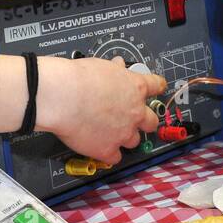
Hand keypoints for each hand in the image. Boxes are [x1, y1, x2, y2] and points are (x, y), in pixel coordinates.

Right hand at [38, 56, 165, 165]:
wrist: (64, 97)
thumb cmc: (79, 78)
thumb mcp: (102, 65)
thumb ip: (115, 70)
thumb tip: (118, 65)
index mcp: (136, 87)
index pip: (156, 86)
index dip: (157, 87)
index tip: (158, 88)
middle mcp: (135, 112)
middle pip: (152, 122)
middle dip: (144, 121)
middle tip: (133, 119)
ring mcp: (124, 133)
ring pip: (134, 141)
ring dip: (125, 137)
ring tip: (110, 132)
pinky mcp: (108, 150)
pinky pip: (115, 157)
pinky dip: (109, 153)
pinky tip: (100, 147)